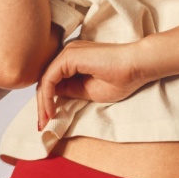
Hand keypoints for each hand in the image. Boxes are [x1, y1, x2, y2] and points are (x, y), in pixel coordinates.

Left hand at [36, 39, 155, 130]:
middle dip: (42, 104)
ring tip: (45, 120)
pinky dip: (47, 96)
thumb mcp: (90, 91)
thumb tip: (53, 97)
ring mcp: (68, 53)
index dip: (47, 101)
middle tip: (42, 124)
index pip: (53, 81)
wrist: (137, 66)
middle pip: (46, 80)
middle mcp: (68, 53)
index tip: (48, 120)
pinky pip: (49, 78)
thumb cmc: (122, 78)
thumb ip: (71, 91)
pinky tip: (50, 110)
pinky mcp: (69, 56)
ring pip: (45, 80)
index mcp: (74, 60)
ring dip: (43, 102)